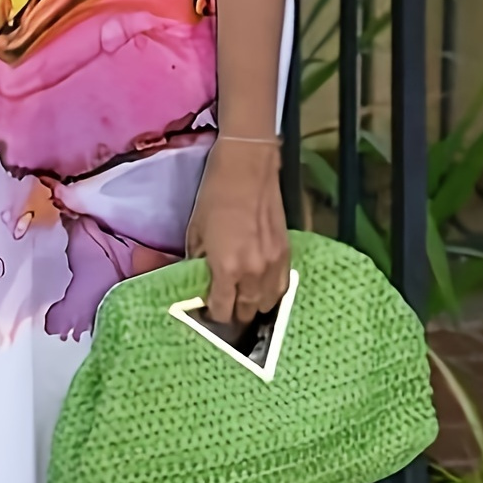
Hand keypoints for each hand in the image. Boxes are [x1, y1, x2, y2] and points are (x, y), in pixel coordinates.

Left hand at [185, 138, 290, 325]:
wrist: (247, 168)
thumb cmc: (214, 197)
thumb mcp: (195, 232)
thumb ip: (198, 263)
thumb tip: (199, 281)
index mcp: (227, 268)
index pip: (222, 309)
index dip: (212, 313)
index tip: (206, 309)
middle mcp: (253, 273)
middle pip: (246, 311)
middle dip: (233, 312)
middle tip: (223, 304)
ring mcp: (274, 264)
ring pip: (267, 302)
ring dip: (253, 304)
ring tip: (241, 298)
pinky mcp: (287, 253)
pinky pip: (282, 286)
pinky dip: (270, 292)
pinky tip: (259, 288)